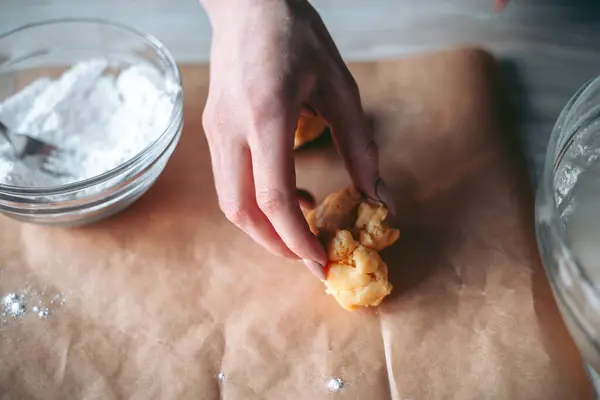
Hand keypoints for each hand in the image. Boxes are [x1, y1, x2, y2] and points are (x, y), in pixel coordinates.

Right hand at [200, 0, 393, 277]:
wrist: (248, 2)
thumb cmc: (297, 36)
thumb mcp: (340, 86)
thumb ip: (361, 146)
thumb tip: (380, 197)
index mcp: (267, 114)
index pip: (274, 196)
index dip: (298, 238)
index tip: (321, 260)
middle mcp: (231, 128)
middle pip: (242, 212)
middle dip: (276, 245)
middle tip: (311, 257)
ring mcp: (215, 130)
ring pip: (230, 202)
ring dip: (264, 228)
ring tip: (302, 230)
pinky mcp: (212, 129)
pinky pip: (229, 182)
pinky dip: (256, 204)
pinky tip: (287, 197)